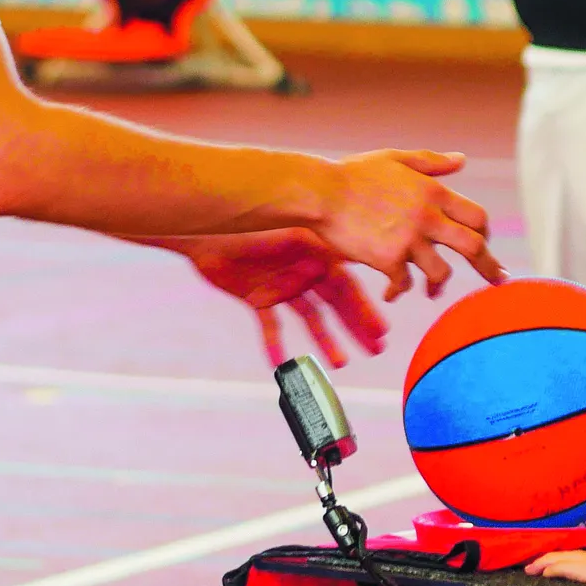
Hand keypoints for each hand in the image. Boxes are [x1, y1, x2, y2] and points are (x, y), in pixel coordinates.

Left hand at [176, 228, 388, 366]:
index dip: (364, 309)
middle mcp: (302, 270)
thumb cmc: (249, 222)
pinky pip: (270, 325)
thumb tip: (339, 265)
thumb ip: (317, 250)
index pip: (346, 286)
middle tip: (374, 351)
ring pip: (308, 318)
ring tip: (338, 363)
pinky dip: (274, 345)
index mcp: (316, 252)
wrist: (204, 227)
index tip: (381, 332)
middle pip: (334, 304)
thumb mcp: (290, 233)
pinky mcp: (257, 296)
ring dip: (323, 340)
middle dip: (354, 328)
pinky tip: (280, 363)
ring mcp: (280, 284)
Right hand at [317, 149, 504, 301]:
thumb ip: (431, 162)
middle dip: (489, 267)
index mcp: (432, 192)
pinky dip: (399, 290)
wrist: (320, 193)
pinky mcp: (387, 259)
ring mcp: (408, 240)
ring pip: (441, 272)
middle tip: (497, 280)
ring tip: (432, 291)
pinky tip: (391, 293)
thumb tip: (461, 160)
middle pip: (473, 246)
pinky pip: (404, 283)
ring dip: (439, 284)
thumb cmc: (354, 174)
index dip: (484, 233)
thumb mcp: (396, 159)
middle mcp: (426, 217)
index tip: (486, 246)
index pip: (476, 216)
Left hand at [527, 542, 585, 585]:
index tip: (553, 563)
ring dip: (547, 562)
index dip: (567, 560)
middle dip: (549, 559)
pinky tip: (545, 571)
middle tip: (532, 564)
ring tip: (532, 567)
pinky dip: (556, 567)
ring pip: (565, 559)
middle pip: (569, 556)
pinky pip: (571, 567)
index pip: (584, 558)